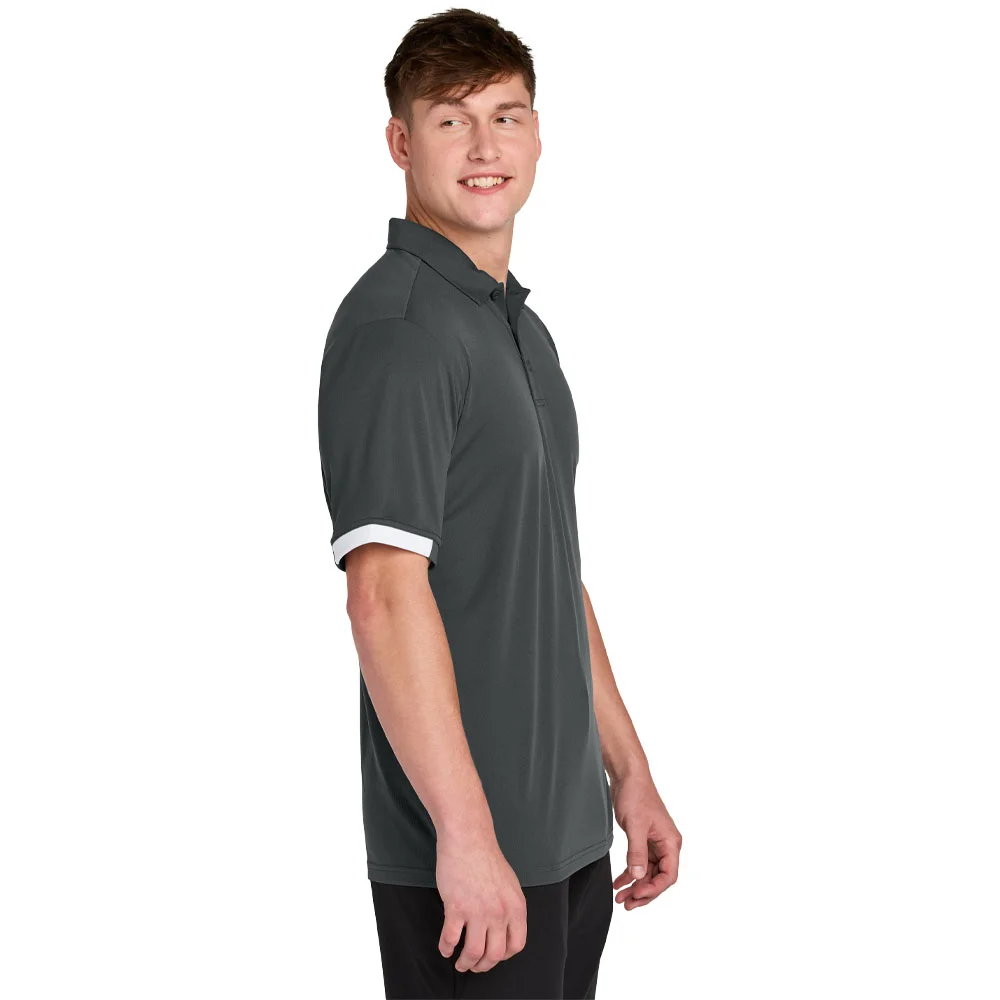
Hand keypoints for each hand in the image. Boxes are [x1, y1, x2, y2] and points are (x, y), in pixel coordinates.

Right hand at [435, 829, 526, 972]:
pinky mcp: (456, 908)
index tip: (494, 956)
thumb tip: (504, 927)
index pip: (516, 944)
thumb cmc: (486, 857)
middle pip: (495, 954)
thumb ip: (508, 906)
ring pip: (473, 952)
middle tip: (475, 966)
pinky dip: (446, 948)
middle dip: (484, 965)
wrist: (468, 838)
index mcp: (516, 906)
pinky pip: (450, 939)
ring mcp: (478, 911)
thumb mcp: (509, 884)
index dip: (504, 955)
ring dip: (466, 963)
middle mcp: (500, 912)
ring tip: (460, 963)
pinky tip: (445, 948)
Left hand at [609, 773, 680, 909]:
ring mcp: (655, 843)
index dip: (654, 889)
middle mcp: (666, 845)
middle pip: (659, 878)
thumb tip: (639, 876)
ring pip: (648, 873)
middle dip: (643, 892)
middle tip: (626, 904)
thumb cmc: (636, 795)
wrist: (628, 776)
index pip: (669, 876)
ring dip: (635, 886)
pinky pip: (640, 863)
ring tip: (620, 898)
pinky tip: (619, 882)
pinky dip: (630, 874)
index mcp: (671, 842)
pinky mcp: (644, 840)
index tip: (637, 895)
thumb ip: (637, 852)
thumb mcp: (635, 825)